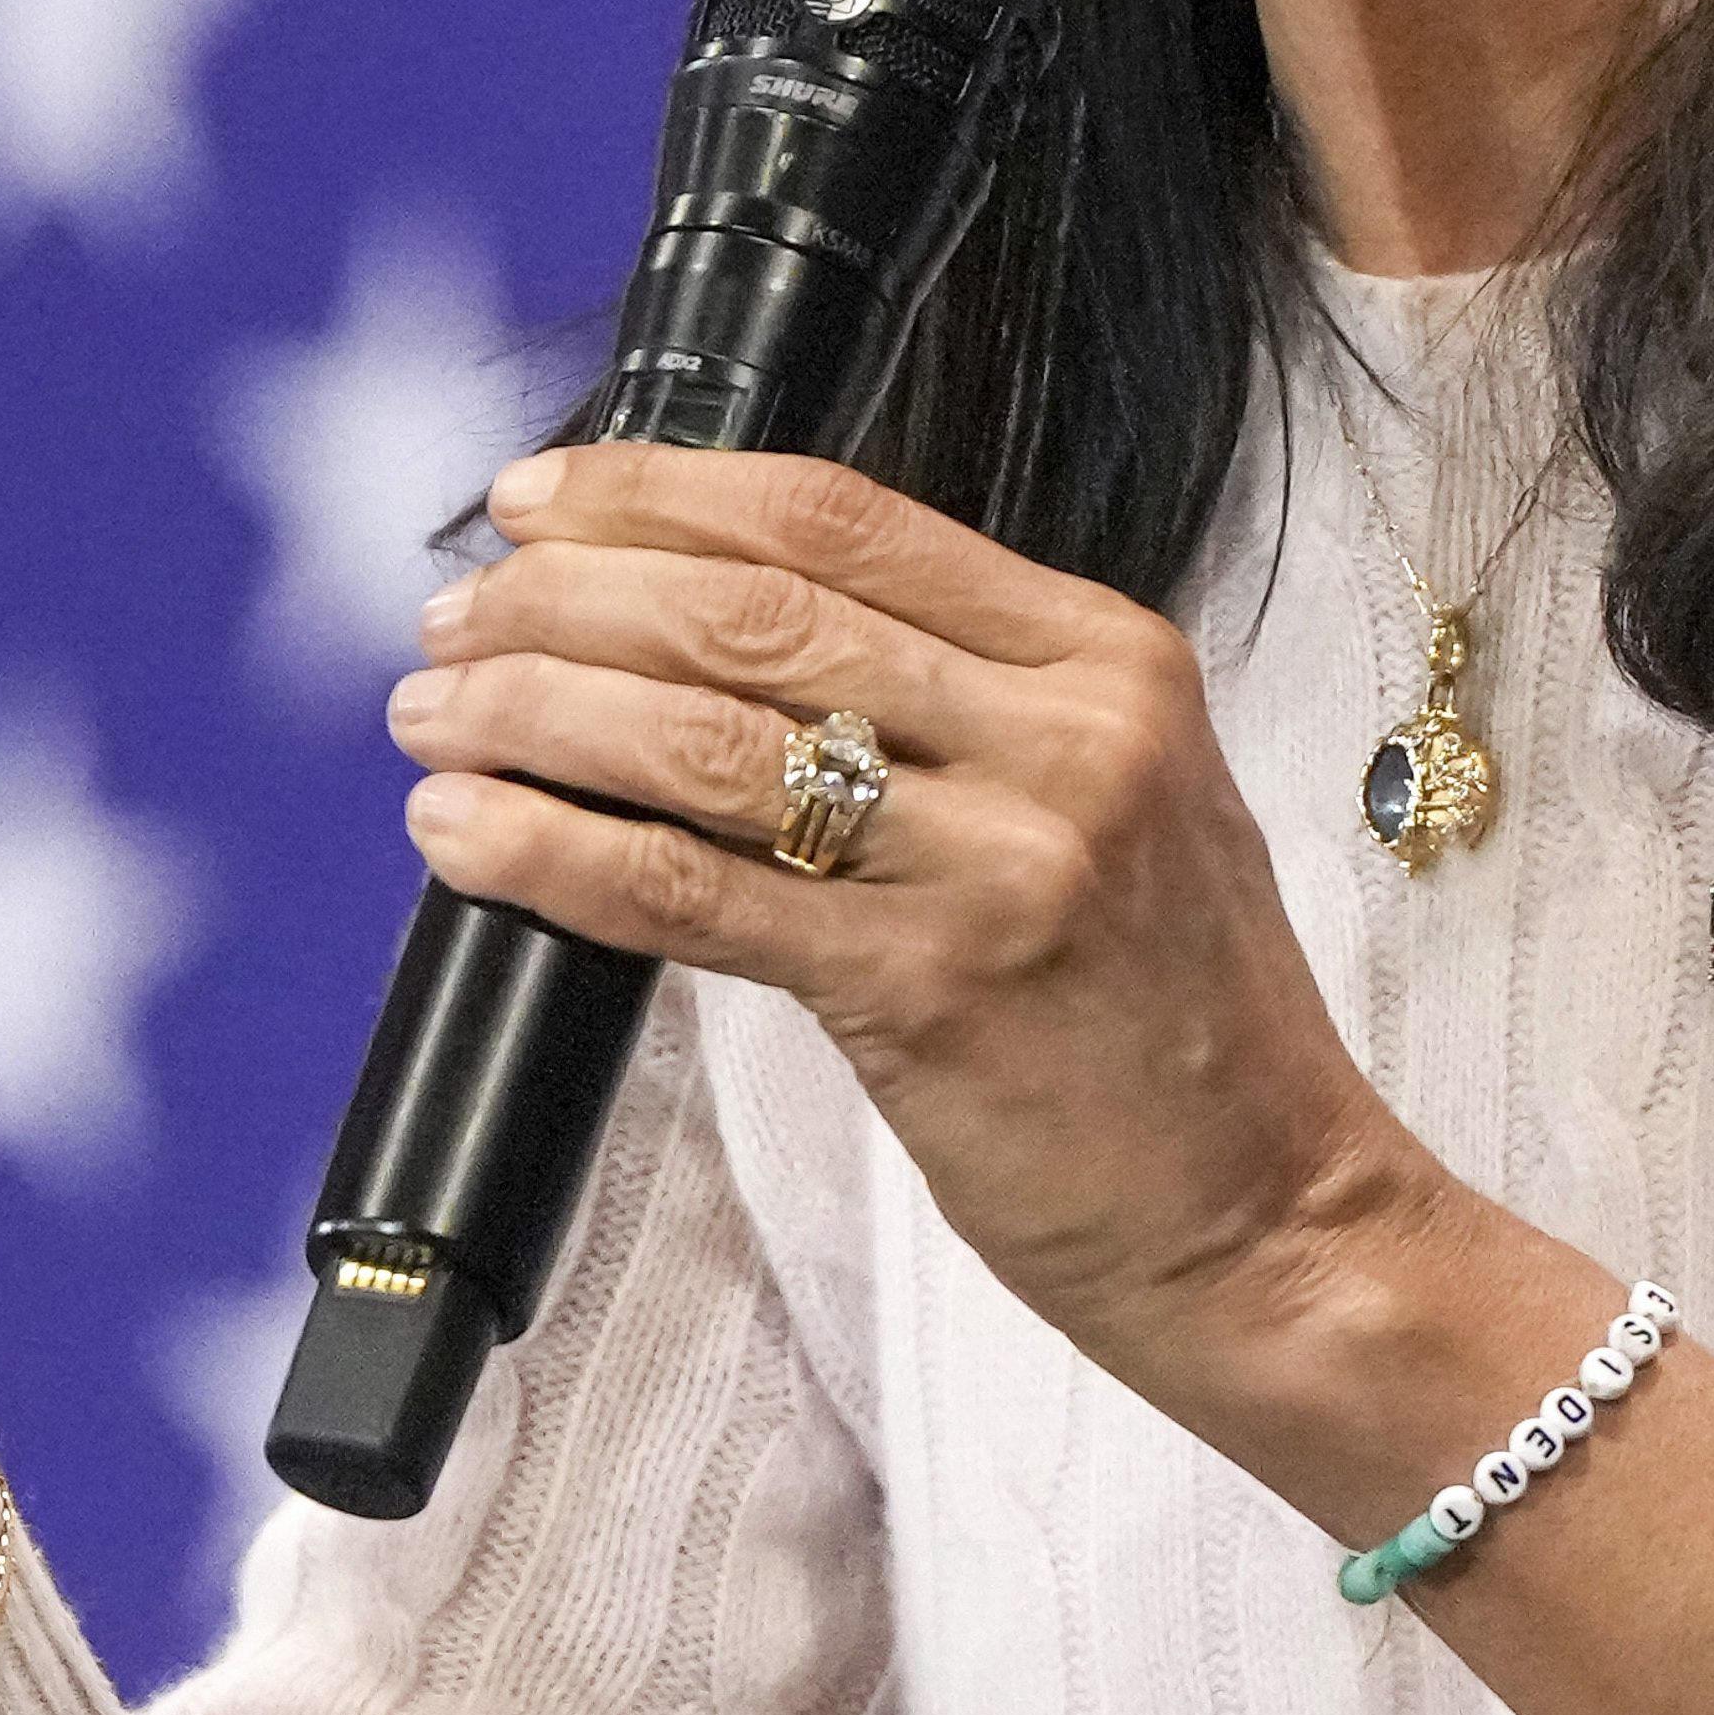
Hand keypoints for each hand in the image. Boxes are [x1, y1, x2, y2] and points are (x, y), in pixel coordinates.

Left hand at [386, 444, 1417, 1383]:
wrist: (1280, 1224)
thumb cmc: (1175, 1026)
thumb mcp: (1117, 803)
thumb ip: (961, 703)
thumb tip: (719, 635)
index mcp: (1108, 655)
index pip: (841, 515)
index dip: (660, 490)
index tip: (536, 497)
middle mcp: (1064, 735)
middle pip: (752, 610)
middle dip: (568, 596)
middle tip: (455, 613)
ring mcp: (1000, 863)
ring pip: (704, 739)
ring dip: (534, 710)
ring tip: (433, 712)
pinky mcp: (928, 995)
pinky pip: (689, 896)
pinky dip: (553, 851)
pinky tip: (465, 833)